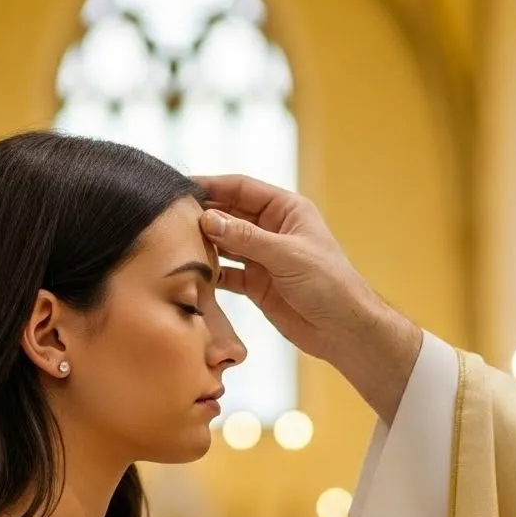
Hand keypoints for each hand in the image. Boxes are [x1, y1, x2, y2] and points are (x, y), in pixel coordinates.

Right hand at [196, 174, 420, 422]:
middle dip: (203, 214)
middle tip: (171, 216)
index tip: (182, 187)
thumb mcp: (286, 255)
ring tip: (176, 242)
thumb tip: (208, 219)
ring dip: (204, 243)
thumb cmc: (329, 284)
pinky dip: (211, 272)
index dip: (213, 185)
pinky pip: (227, 272)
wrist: (345, 331)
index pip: (242, 188)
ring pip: (225, 242)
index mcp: (287, 210)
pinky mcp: (256, 283)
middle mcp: (273, 229)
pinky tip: (193, 271)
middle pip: (229, 213)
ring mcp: (263, 257)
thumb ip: (246, 237)